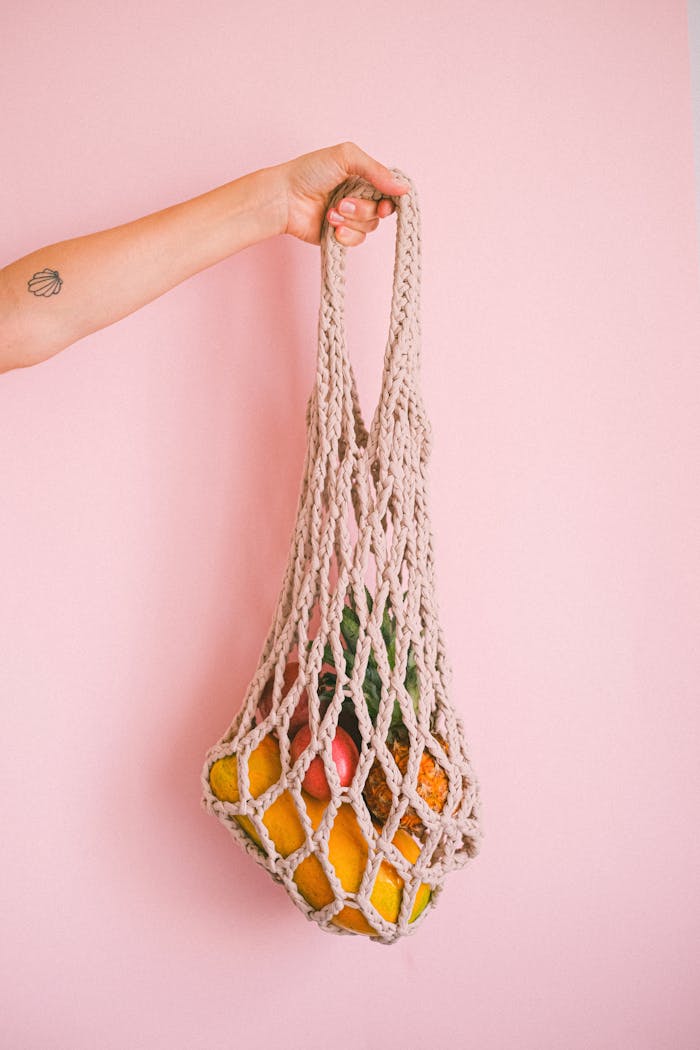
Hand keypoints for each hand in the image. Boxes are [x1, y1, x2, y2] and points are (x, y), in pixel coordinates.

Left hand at [277, 141, 408, 246]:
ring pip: (369, 227)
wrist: (284, 198)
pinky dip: (345, 234)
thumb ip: (376, 170)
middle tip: (345, 203)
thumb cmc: (309, 172)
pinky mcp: (339, 235)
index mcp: (362, 177)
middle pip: (380, 211)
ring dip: (351, 219)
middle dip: (364, 209)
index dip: (390, 199)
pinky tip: (331, 225)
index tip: (384, 204)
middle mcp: (358, 197)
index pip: (388, 191)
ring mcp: (349, 218)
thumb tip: (404, 188)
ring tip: (331, 211)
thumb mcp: (346, 158)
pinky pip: (356, 241)